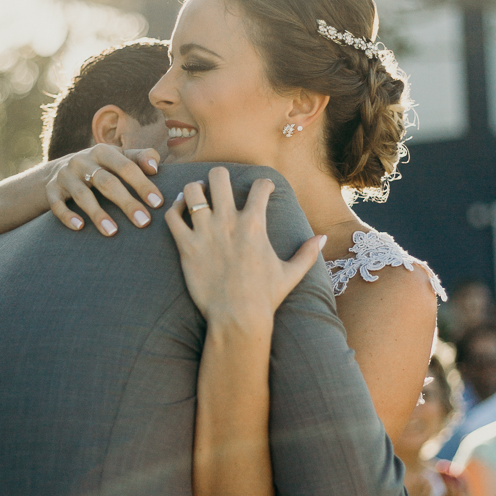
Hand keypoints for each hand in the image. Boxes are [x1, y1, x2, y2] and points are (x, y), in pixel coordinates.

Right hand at [45, 144, 163, 235]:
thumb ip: (139, 158)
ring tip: (113, 232)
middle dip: (126, 202)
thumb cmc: (101, 166)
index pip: (126, 167)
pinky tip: (80, 227)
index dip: (142, 184)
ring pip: (82, 195)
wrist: (59, 169)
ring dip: (98, 214)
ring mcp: (65, 175)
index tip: (158, 203)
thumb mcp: (118, 157)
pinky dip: (67, 216)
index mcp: (102, 151)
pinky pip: (57, 204)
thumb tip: (155, 167)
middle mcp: (82, 161)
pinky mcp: (51, 190)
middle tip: (144, 221)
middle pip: (106, 182)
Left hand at [164, 168, 325, 327]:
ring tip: (197, 196)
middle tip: (220, 187)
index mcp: (254, 224)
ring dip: (193, 190)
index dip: (265, 184)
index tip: (264, 190)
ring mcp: (205, 232)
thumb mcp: (291, 273)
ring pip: (191, 191)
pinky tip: (180, 213)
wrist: (238, 318)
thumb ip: (308, 253)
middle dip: (220, 177)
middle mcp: (228, 222)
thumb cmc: (265, 297)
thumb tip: (322, 238)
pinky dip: (174, 210)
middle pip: (219, 177)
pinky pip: (172, 216)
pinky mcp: (186, 246)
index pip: (260, 186)